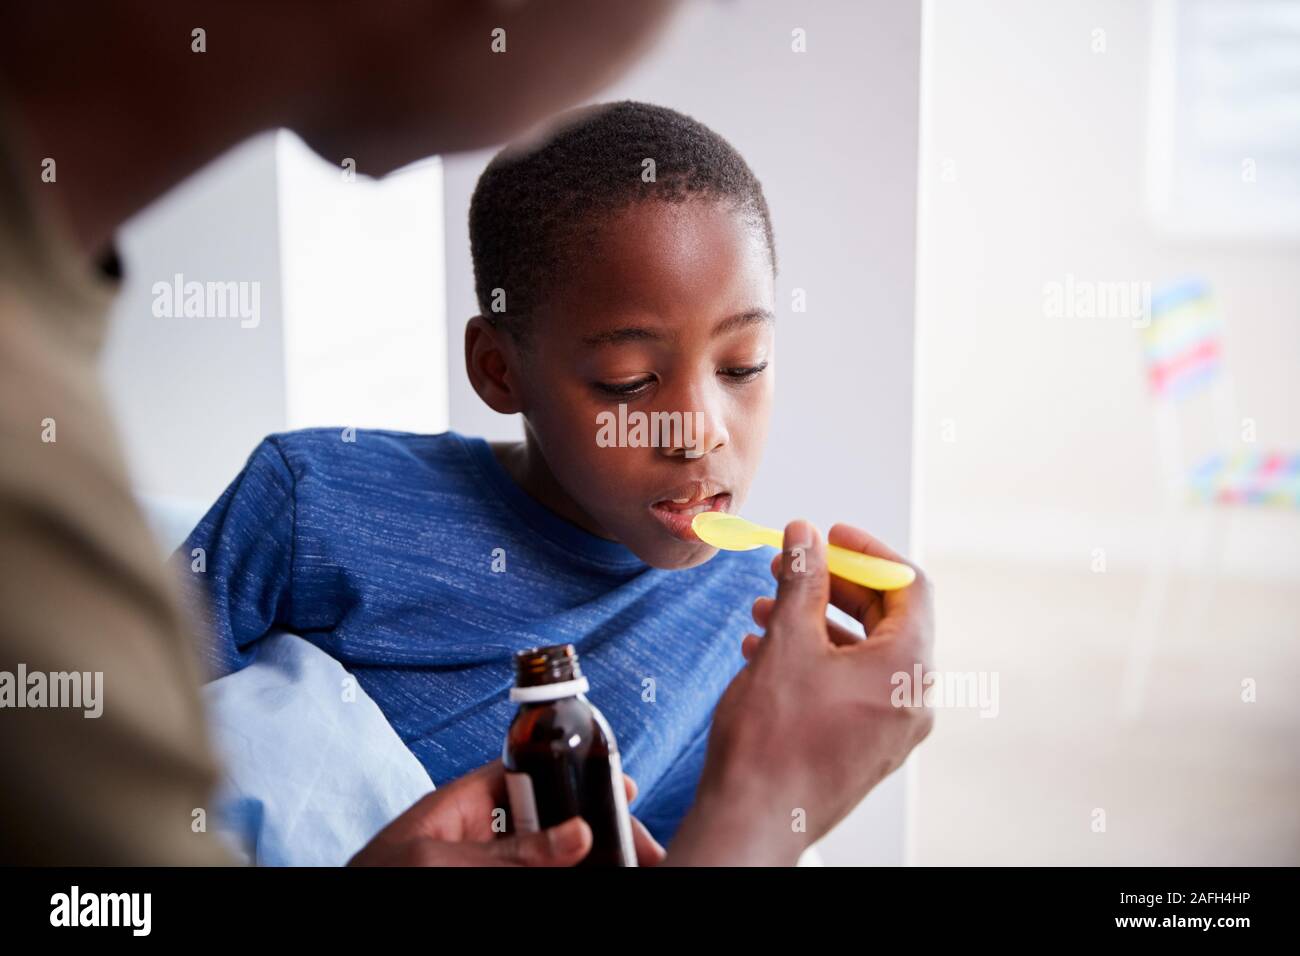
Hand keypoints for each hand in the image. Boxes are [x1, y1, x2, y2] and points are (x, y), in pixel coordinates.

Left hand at [349, 759, 665, 865]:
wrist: (339, 923)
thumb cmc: (375, 879)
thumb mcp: (441, 858)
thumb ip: (509, 851)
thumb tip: (579, 835)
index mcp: (466, 803)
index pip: (533, 773)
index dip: (578, 774)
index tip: (621, 789)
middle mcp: (483, 834)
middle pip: (556, 822)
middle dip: (599, 830)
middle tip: (641, 848)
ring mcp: (487, 864)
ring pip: (552, 858)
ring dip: (590, 858)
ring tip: (634, 863)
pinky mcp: (492, 883)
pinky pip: (537, 875)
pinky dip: (569, 873)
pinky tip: (596, 872)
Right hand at [666, 521, 934, 865]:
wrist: (753, 819)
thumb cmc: (772, 742)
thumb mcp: (786, 642)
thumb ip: (801, 581)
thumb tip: (804, 538)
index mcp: (908, 668)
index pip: (908, 586)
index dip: (867, 552)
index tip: (829, 537)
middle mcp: (911, 700)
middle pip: (887, 618)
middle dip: (835, 586)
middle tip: (793, 566)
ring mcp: (891, 729)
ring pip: (863, 654)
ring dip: (818, 623)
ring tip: (767, 609)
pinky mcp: (865, 747)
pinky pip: (852, 687)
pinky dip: (818, 659)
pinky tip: (766, 651)